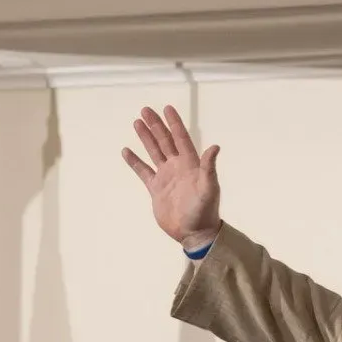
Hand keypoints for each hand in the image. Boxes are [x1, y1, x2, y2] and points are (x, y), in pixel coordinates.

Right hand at [122, 105, 221, 248]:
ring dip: (146, 138)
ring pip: (154, 152)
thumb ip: (209, 167)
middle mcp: (178, 167)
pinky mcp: (156, 189)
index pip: (181, 138)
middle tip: (145, 109)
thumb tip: (215, 146)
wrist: (194, 233)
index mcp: (191, 164)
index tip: (167, 108)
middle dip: (156, 125)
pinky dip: (135, 162)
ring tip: (137, 122)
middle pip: (165, 141)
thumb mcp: (209, 188)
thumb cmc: (205, 211)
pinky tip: (126, 151)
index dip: (174, 123)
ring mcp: (166, 177)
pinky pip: (143, 172)